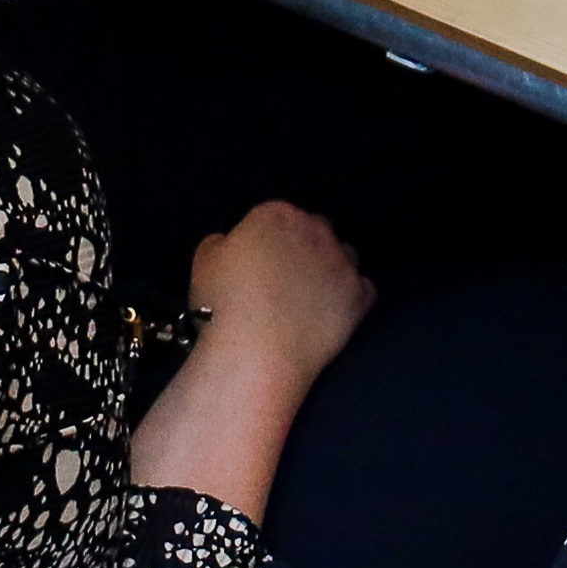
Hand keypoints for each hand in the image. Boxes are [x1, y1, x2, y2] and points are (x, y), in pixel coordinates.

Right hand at [187, 200, 373, 380]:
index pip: (275, 217)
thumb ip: (222, 243)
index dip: (264, 241)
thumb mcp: (204, 262)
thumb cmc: (222, 305)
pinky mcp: (359, 295)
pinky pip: (362, 289)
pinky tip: (330, 314)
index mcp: (276, 216)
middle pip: (314, 230)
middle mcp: (316, 231)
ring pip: (343, 256)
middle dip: (300, 249)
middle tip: (281, 281)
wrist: (256, 351)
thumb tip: (232, 244)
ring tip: (307, 299)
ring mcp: (342, 262)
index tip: (255, 264)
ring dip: (329, 269)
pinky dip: (350, 298)